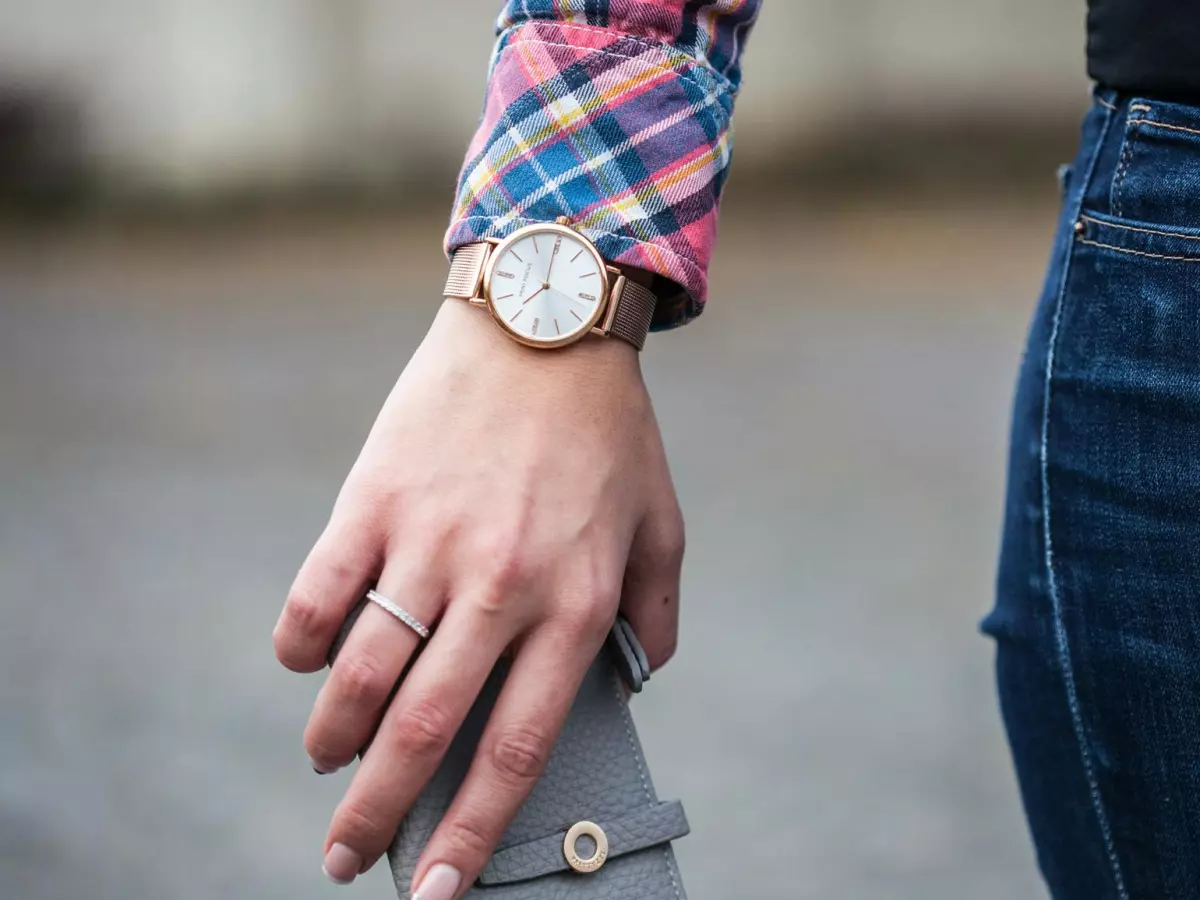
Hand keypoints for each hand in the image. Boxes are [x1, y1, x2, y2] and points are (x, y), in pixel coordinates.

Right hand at [272, 298, 683, 895]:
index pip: (515, 745)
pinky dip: (299, 643)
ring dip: (332, 739)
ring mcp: (430, 540)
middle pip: (423, 730)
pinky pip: (317, 592)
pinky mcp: (376, 497)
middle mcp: (499, 585)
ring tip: (327, 763)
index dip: (473, 829)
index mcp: (573, 602)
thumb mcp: (661, 522)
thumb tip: (643, 676)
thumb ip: (659, 610)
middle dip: (378, 813)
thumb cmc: (607, 431)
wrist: (544, 322)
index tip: (437, 889)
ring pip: (359, 673)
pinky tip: (305, 663)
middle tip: (344, 860)